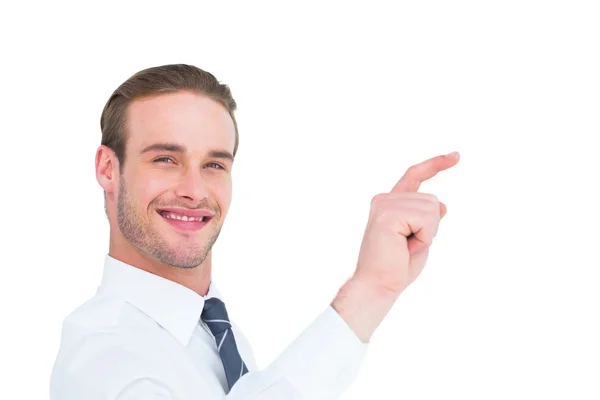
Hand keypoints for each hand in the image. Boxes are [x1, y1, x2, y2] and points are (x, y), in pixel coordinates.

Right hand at [352, 151, 459, 295]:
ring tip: (404, 248)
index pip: (414, 175)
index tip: (456, 156)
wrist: (378, 286)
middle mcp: (384, 199)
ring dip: (427, 233)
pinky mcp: (387, 214)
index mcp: (389, 203)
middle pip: (432, 199)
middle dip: (431, 227)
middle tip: (407, 247)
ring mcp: (384, 204)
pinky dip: (424, 237)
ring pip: (432, 208)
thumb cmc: (396, 268)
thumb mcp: (420, 239)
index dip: (435, 164)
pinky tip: (404, 247)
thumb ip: (427, 219)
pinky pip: (426, 219)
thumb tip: (442, 204)